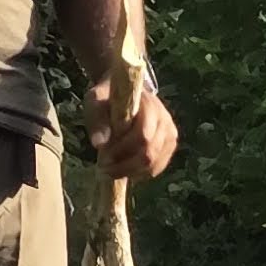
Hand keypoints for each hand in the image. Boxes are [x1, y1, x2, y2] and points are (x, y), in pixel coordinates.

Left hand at [87, 68, 176, 184]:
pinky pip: (157, 167)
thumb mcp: (95, 101)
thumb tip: (99, 144)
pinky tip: (124, 168)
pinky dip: (139, 173)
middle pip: (149, 154)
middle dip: (125, 166)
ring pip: (154, 164)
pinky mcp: (169, 145)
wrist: (126, 92)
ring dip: (130, 172)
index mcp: (149, 105)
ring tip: (111, 169)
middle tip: (104, 168)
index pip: (142, 135)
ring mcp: (170, 134)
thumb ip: (97, 120)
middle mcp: (165, 120)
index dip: (122, 150)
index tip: (102, 156)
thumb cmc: (108, 98)